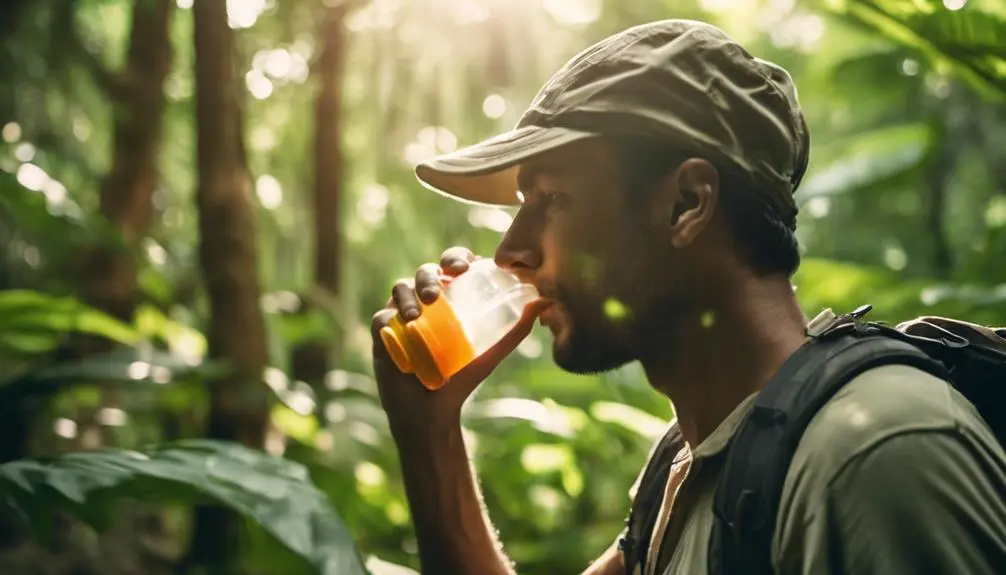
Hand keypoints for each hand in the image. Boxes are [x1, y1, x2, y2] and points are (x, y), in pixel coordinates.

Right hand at [371, 247, 548, 435]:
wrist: (434, 411)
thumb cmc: (463, 377)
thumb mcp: (493, 351)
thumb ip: (517, 329)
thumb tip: (546, 303)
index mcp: (449, 297)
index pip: (451, 265)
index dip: (456, 257)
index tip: (465, 267)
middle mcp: (423, 301)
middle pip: (424, 272)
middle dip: (430, 274)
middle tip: (440, 290)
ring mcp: (400, 315)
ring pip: (400, 288)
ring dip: (409, 293)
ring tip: (422, 310)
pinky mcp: (382, 334)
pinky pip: (381, 317)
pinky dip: (389, 317)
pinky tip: (402, 323)